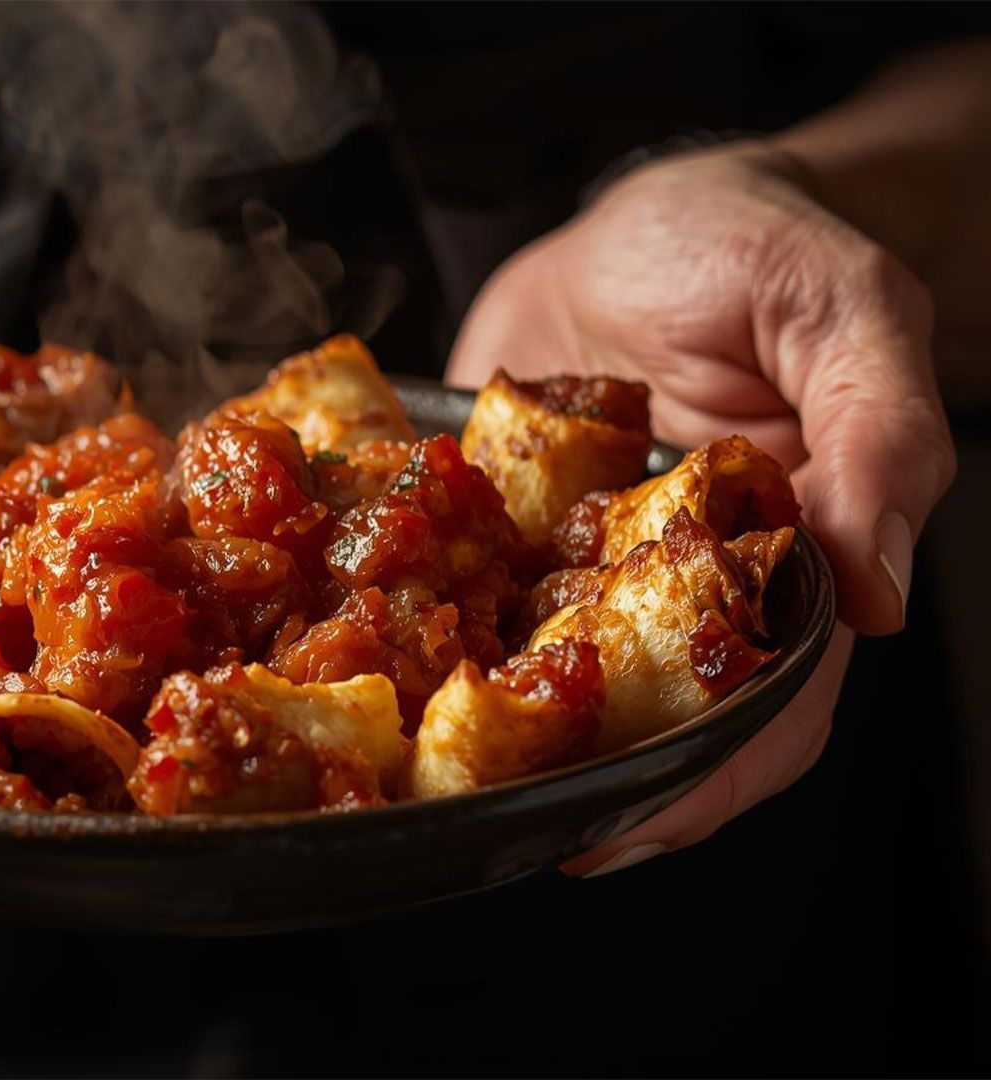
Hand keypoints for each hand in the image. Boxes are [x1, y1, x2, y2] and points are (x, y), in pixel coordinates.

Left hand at [447, 145, 954, 873]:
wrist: (646, 210)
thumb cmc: (759, 246)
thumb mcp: (841, 311)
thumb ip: (876, 436)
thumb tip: (884, 592)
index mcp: (782, 557)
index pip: (767, 698)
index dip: (709, 774)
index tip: (630, 827)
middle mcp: (677, 579)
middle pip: (649, 714)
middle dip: (589, 780)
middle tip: (509, 830)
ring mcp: (582, 559)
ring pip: (553, 675)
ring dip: (503, 734)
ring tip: (436, 785)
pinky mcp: (503, 523)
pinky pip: (470, 594)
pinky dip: (434, 635)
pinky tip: (382, 669)